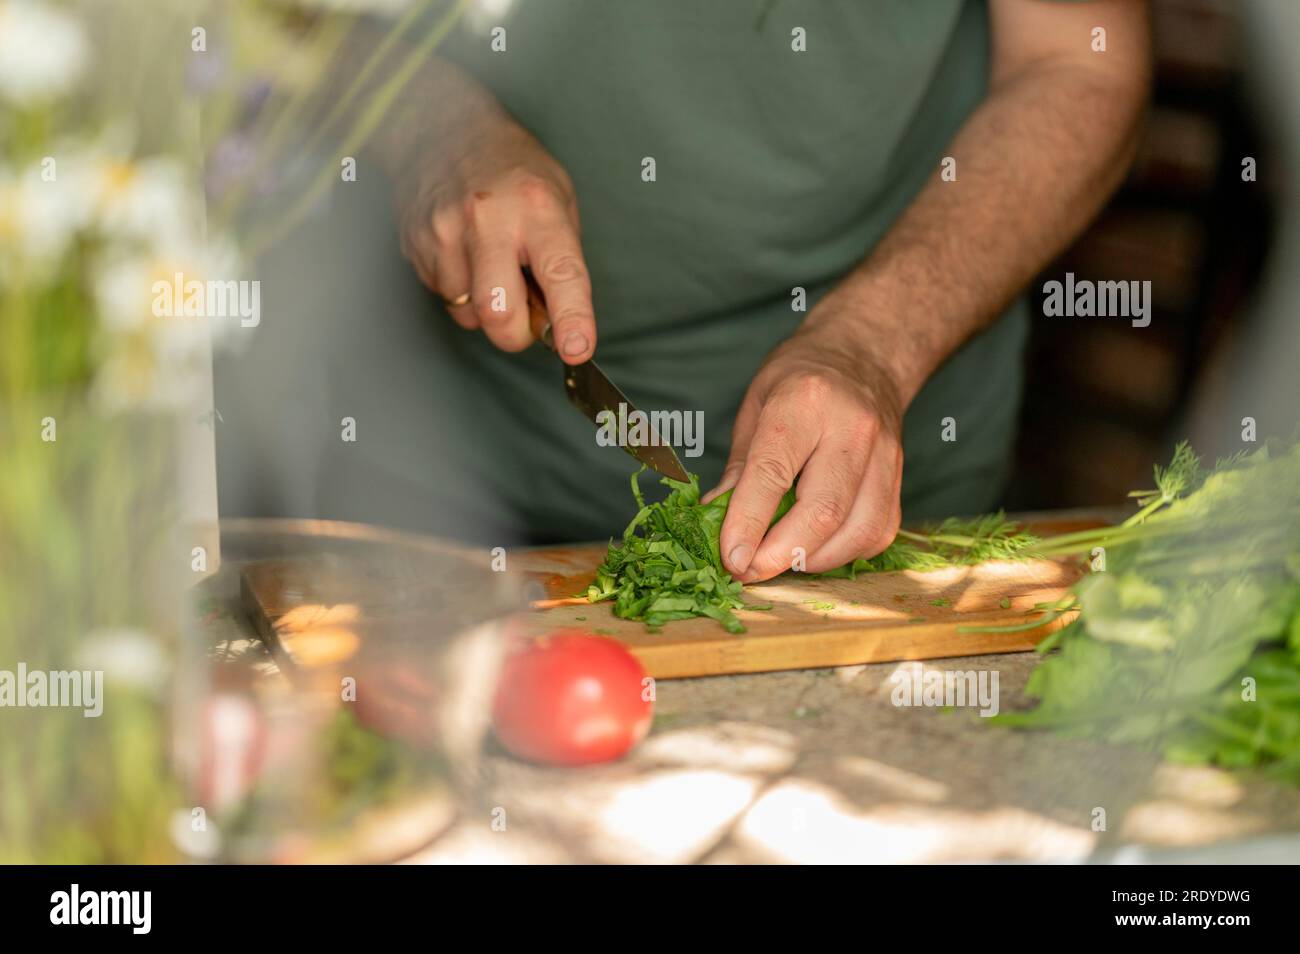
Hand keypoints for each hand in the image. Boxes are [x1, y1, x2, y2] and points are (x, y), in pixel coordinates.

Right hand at [395, 113, 594, 362]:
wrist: (439, 125)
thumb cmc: (510, 165)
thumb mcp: (557, 196)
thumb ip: (561, 257)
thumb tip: (558, 320)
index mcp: (537, 209)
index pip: (561, 275)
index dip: (572, 319)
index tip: (577, 349)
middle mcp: (489, 221)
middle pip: (499, 314)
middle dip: (515, 334)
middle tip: (525, 318)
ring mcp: (445, 233)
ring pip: (468, 314)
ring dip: (484, 306)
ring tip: (488, 263)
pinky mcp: (416, 244)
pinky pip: (443, 294)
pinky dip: (459, 287)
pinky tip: (463, 252)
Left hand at [704, 316, 906, 581]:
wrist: (865, 355)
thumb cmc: (801, 379)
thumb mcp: (755, 406)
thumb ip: (739, 467)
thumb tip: (713, 521)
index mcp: (805, 401)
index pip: (774, 471)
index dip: (749, 522)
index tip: (731, 559)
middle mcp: (852, 428)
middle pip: (823, 510)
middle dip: (782, 554)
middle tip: (749, 572)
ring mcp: (885, 454)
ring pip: (858, 530)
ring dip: (813, 561)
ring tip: (779, 562)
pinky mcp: (900, 479)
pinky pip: (876, 533)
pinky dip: (843, 553)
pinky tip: (815, 549)